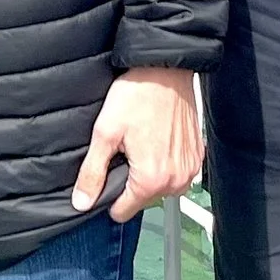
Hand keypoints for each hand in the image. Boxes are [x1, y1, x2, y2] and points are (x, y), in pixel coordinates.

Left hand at [71, 67, 202, 221]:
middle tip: (126, 149)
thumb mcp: (105, 133)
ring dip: (150, 172)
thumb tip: (82, 202)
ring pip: (160, 186)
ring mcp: (190, 167)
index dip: (109, 195)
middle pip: (142, 199)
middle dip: (131, 180)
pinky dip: (167, 161)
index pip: (122, 212)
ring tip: (143, 142)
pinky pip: (177, 172)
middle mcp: (176, 179)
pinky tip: (158, 138)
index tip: (108, 173)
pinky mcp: (197, 154)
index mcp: (151, 179)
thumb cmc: (138, 94)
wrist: (166, 68)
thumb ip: (92, 173)